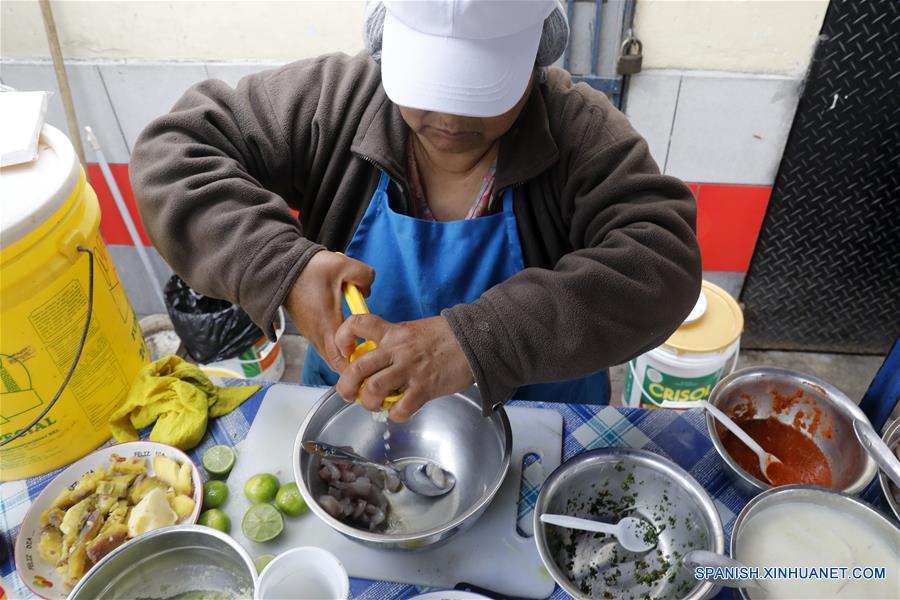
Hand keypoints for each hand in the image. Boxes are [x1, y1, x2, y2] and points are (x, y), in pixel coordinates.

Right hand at [284, 251, 373, 373]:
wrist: (281, 267)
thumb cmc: (308, 268)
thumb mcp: (343, 265)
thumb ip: (364, 275)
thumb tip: (367, 291)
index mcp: (326, 322)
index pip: (340, 357)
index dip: (356, 362)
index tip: (371, 355)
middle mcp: (316, 333)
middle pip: (335, 363)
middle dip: (353, 364)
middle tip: (370, 354)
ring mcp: (310, 333)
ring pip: (329, 356)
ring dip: (345, 355)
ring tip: (362, 345)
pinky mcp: (308, 329)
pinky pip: (324, 346)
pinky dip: (337, 347)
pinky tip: (349, 335)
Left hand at [333, 315, 474, 421]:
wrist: (475, 340)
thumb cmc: (446, 337)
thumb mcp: (413, 331)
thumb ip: (393, 343)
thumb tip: (377, 362)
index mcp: (393, 332)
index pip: (358, 324)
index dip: (343, 338)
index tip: (345, 353)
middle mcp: (397, 350)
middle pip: (358, 367)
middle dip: (346, 386)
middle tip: (349, 394)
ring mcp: (410, 369)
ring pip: (374, 389)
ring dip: (369, 402)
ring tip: (375, 405)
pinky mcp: (425, 387)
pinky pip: (401, 408)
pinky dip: (395, 414)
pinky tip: (399, 411)